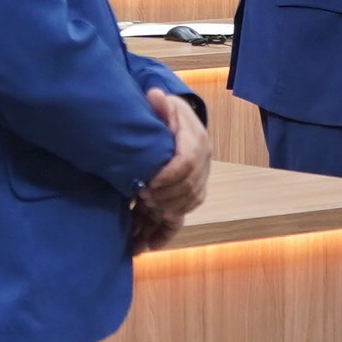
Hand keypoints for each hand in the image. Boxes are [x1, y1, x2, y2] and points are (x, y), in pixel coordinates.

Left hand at [131, 91, 211, 251]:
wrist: (176, 123)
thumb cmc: (165, 113)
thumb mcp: (162, 104)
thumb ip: (159, 104)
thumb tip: (154, 95)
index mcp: (195, 140)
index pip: (187, 161)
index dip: (168, 176)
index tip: (147, 184)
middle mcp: (202, 162)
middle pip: (188, 188)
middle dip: (163, 197)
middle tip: (141, 198)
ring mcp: (198, 180)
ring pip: (185, 205)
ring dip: (162, 216)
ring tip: (139, 222)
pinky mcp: (189, 194)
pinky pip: (181, 216)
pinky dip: (164, 230)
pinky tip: (145, 245)